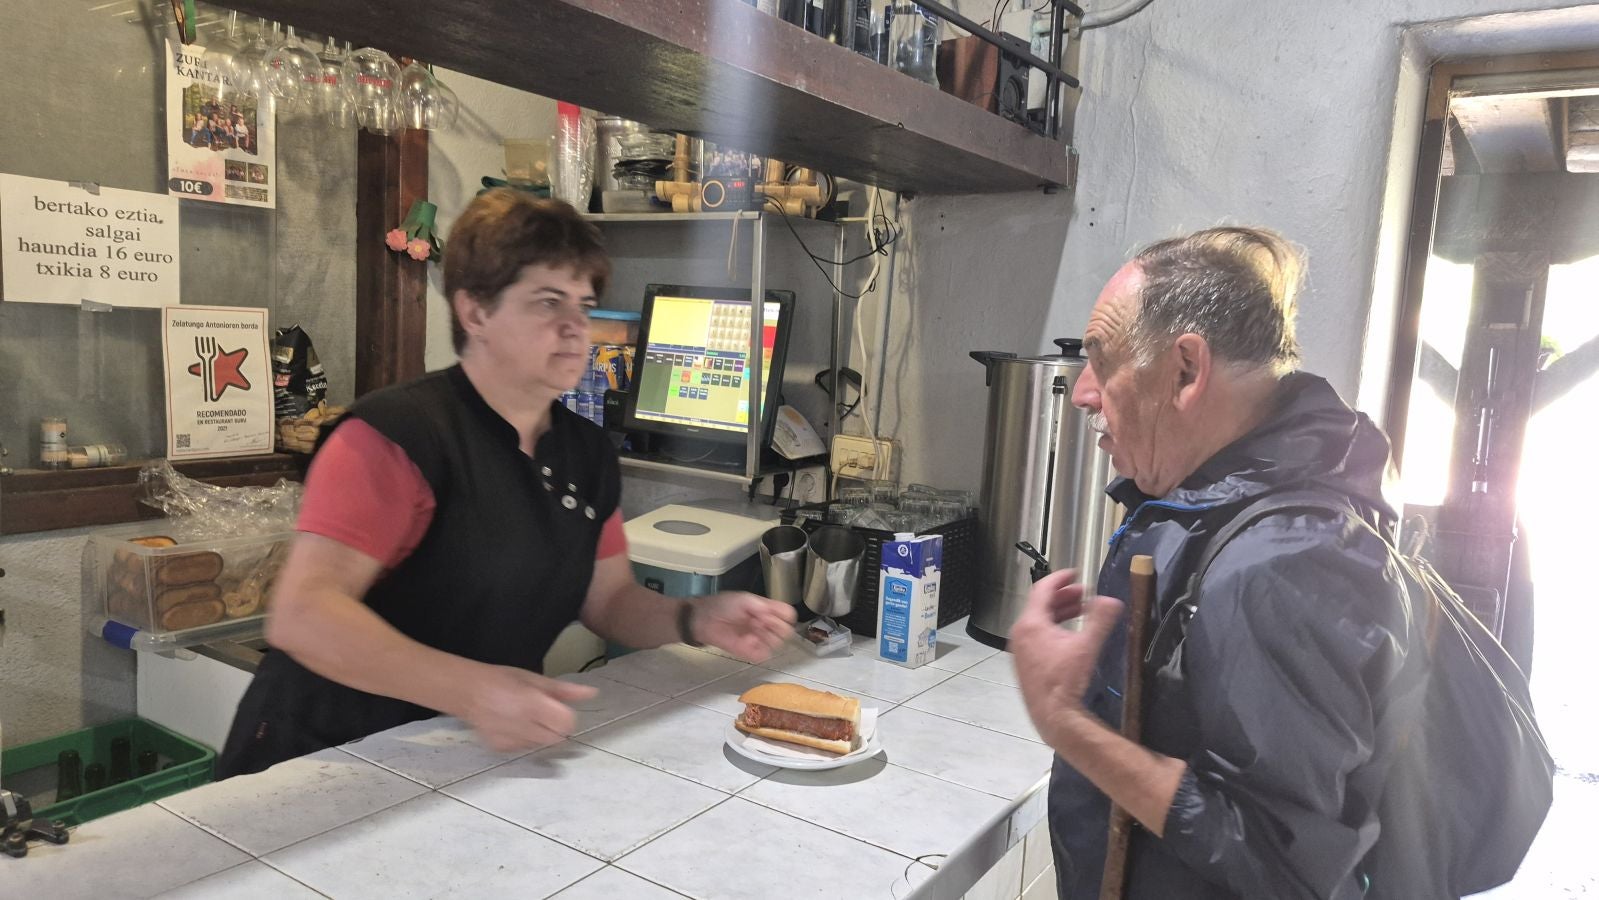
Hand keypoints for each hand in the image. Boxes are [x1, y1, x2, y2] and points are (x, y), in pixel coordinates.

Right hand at [455, 664, 598, 752]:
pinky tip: (513, 726)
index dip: (567, 719)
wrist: (467, 691)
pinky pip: (523, 748)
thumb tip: (591, 693)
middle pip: (556, 739)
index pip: (566, 724)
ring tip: (526, 717)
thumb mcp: (535, 679)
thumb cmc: (503, 680)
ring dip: (540, 735)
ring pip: (540, 746)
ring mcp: (509, 739)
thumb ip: (564, 690)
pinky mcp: (500, 748)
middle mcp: (522, 724)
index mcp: (532, 704)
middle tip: (544, 715)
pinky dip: (524, 740)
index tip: (561, 711)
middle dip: (555, 728)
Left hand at [691, 592, 796, 662]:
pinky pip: (764, 655)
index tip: (771, 613)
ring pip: (777, 644)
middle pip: (786, 631)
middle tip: (759, 621)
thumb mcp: (744, 599)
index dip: (784, 616)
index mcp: (767, 610)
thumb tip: (773, 614)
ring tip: (752, 629)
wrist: (704, 619)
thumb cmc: (723, 605)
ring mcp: (759, 639)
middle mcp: (766, 625)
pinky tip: (748, 640)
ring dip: (767, 637)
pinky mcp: (750, 652)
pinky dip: (759, 648)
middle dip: (776, 626)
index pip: (788, 615)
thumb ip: (761, 605)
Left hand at [1008, 568, 1122, 746]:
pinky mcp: (1024, 662)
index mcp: (1030, 624)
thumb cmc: (1067, 681)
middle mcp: (1020, 634)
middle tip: (1083, 593)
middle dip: (1063, 596)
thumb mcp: (1087, 646)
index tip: (1074, 573)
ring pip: (1038, 621)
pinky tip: (1070, 635)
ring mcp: (1019, 649)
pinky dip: (1052, 627)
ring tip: (1081, 610)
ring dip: (1059, 612)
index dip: (1059, 578)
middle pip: (1040, 605)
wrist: (1053, 716)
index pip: (1042, 590)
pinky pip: (1037, 636)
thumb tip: (1112, 600)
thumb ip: (1100, 620)